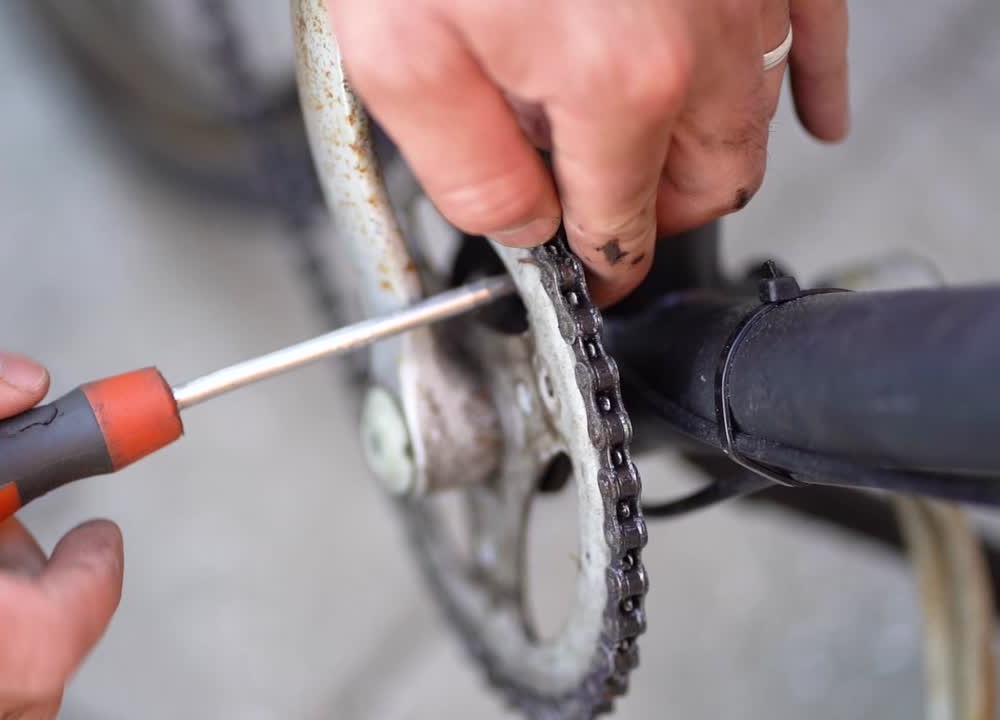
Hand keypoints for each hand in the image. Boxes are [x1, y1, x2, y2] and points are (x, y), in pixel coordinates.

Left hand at [328, 0, 849, 303]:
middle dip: (655, 215)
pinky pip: (814, 27)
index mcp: (612, 84)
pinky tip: (814, 110)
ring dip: (713, 155)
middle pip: (708, 181)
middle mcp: (698, 35)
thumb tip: (521, 232)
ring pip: (756, 115)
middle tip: (604, 216)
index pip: (622, 227)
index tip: (590, 275)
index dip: (599, 267)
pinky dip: (810, 77)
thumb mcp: (400, 54)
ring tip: (668, 166)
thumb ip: (468, 168)